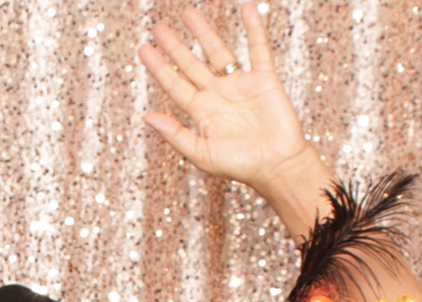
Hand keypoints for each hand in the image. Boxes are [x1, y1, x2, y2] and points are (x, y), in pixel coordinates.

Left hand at [140, 4, 326, 203]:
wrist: (277, 166)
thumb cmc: (240, 165)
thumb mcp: (200, 153)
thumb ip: (175, 133)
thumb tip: (147, 116)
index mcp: (201, 112)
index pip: (175, 85)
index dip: (159, 67)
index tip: (144, 49)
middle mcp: (218, 95)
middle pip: (192, 65)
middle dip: (176, 46)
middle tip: (159, 27)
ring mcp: (240, 85)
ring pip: (218, 52)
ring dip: (204, 33)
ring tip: (188, 13)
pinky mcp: (265, 80)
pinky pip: (258, 50)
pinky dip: (254, 30)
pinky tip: (247, 9)